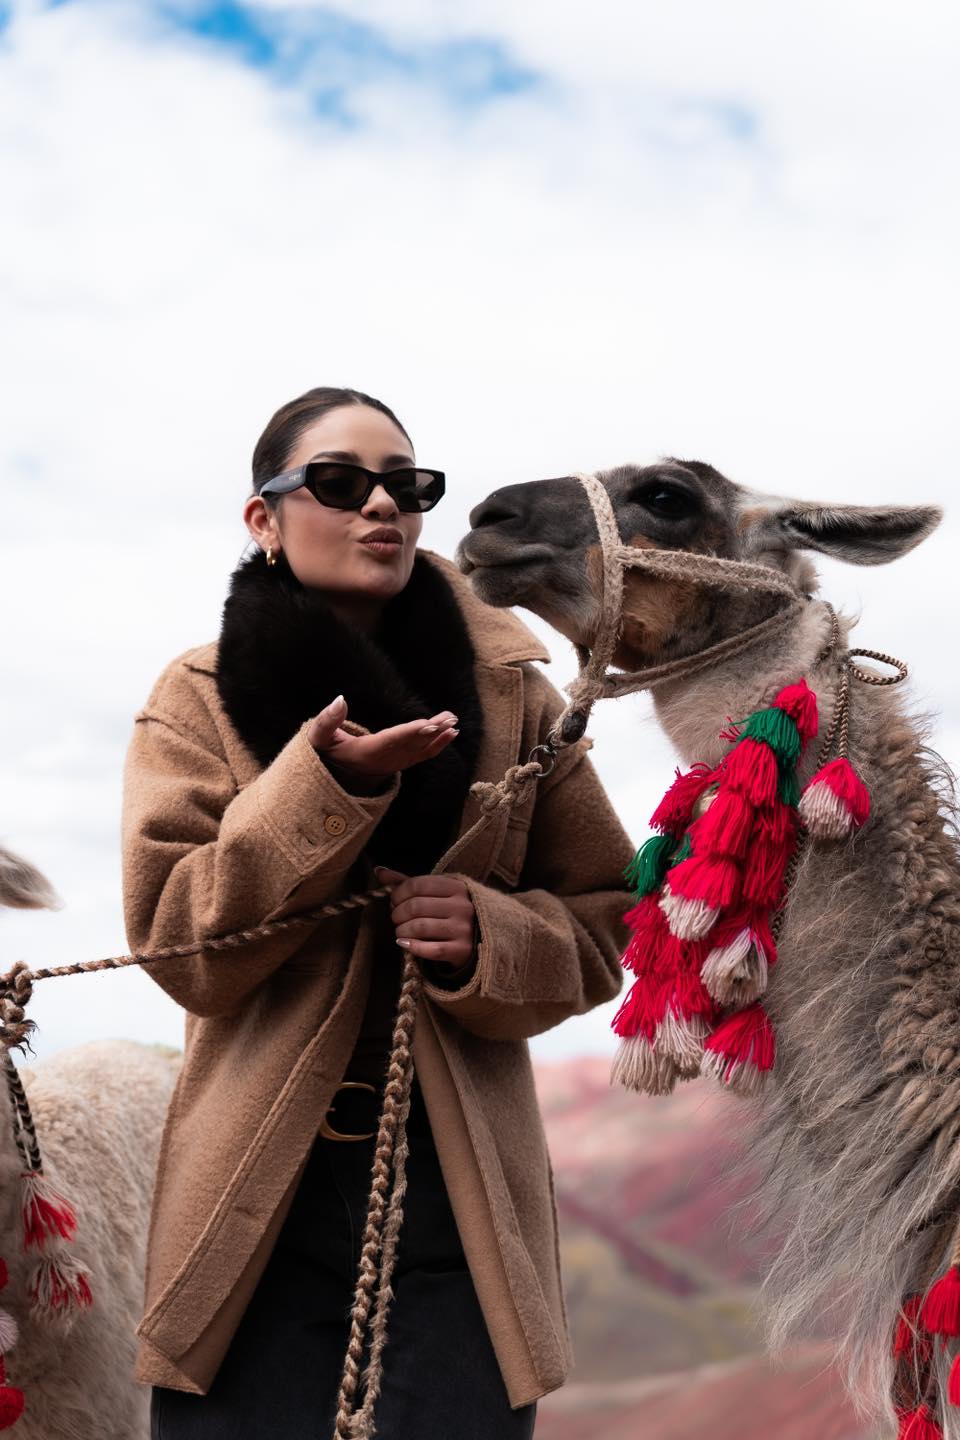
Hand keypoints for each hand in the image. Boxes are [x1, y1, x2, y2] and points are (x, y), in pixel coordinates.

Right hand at [306, 695, 458, 780]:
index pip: (391, 740)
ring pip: (419, 750)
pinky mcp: (399, 764)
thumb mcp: (318, 738)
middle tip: (448, 720)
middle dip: (430, 732)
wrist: (331, 778)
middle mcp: (383, 761)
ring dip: (438, 737)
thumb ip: (327, 720)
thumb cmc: (325, 754)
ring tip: (453, 723)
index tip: (427, 725)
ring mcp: (393, 764)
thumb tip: (340, 699)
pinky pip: (421, 756)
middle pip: (410, 745)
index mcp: (365, 753)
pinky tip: (451, 734)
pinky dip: (437, 746)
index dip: (409, 733)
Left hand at [375, 866, 477, 971]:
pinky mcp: (461, 950)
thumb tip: (379, 870)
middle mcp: (462, 906)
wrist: (479, 937)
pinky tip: (404, 944)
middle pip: (416, 906)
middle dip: (398, 913)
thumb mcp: (433, 893)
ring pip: (420, 927)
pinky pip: (430, 949)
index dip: (398, 893)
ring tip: (400, 931)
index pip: (417, 885)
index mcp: (456, 887)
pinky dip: (412, 946)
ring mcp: (463, 929)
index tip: (394, 901)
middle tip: (395, 918)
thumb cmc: (448, 911)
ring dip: (402, 931)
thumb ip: (406, 882)